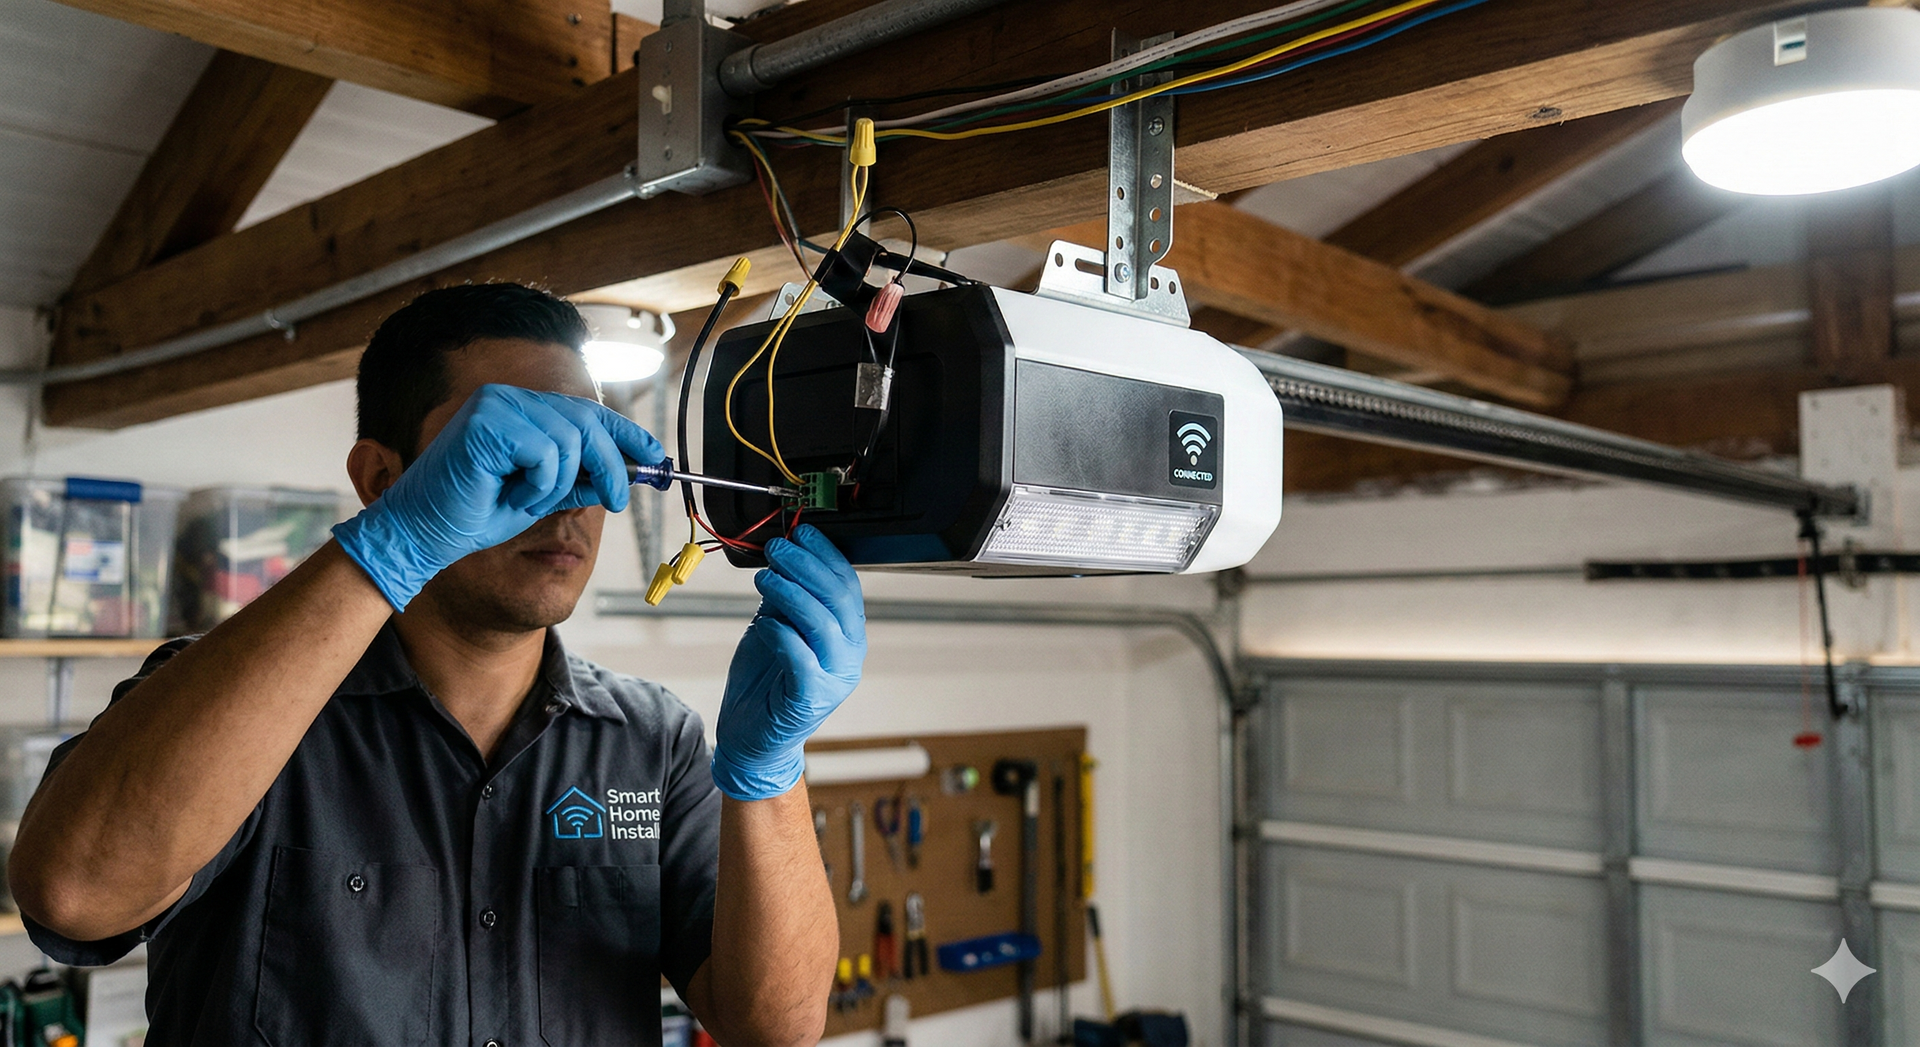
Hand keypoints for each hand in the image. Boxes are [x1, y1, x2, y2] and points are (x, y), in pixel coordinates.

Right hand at [333, 384, 662, 608]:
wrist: (424, 534)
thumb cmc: (474, 516)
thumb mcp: (542, 496)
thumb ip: (579, 478)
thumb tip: (627, 472)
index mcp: (520, 409)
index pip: (586, 411)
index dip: (626, 432)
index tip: (657, 455)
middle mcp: (508, 398)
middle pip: (587, 421)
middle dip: (612, 464)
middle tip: (619, 499)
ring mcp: (495, 405)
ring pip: (570, 440)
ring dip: (560, 484)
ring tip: (528, 501)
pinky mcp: (486, 422)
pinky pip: (545, 453)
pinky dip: (538, 484)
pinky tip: (511, 495)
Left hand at [711, 526, 865, 800]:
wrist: (753, 739)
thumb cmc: (766, 682)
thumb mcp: (775, 626)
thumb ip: (785, 597)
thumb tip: (783, 553)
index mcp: (847, 633)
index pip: (847, 583)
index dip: (825, 554)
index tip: (801, 532)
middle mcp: (849, 653)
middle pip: (837, 598)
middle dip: (805, 566)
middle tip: (778, 548)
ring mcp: (834, 677)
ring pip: (822, 624)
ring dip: (791, 593)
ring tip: (764, 577)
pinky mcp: (811, 699)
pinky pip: (801, 658)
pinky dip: (782, 634)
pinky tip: (763, 621)